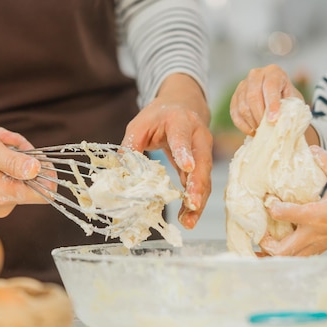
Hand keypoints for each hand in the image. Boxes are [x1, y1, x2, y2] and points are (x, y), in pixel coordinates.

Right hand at [0, 119, 44, 217]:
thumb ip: (15, 161)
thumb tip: (38, 170)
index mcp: (2, 195)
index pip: (46, 193)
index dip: (47, 171)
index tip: (36, 153)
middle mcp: (0, 204)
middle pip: (32, 178)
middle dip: (22, 152)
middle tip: (2, 135)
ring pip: (19, 173)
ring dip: (9, 150)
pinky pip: (6, 175)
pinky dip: (0, 157)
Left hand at [121, 73, 211, 228]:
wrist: (182, 106)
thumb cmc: (158, 116)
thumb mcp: (139, 125)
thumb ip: (131, 145)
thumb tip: (121, 172)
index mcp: (180, 121)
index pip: (182, 137)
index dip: (184, 152)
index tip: (186, 166)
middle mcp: (198, 136)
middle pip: (201, 162)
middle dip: (197, 184)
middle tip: (191, 204)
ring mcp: (204, 151)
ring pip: (205, 177)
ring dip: (198, 199)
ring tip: (188, 221)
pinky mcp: (203, 164)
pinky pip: (201, 184)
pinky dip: (195, 201)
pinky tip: (188, 217)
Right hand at [230, 65, 304, 134]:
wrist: (279, 96)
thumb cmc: (289, 99)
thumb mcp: (294, 101)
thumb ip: (288, 108)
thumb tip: (279, 121)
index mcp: (274, 72)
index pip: (270, 86)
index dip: (271, 104)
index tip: (273, 120)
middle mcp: (256, 75)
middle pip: (253, 96)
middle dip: (260, 116)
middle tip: (267, 128)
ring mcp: (243, 85)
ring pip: (243, 106)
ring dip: (252, 122)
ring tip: (261, 130)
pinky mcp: (235, 96)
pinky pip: (234, 113)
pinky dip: (243, 125)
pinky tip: (252, 131)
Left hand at [260, 146, 326, 255]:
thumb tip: (313, 148)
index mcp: (317, 216)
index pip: (285, 215)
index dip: (271, 207)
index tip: (266, 199)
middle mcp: (316, 233)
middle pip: (283, 250)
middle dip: (266, 245)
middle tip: (257, 234)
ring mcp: (321, 243)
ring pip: (292, 258)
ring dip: (276, 254)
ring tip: (263, 247)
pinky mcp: (326, 246)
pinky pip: (303, 256)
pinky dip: (290, 254)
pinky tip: (283, 247)